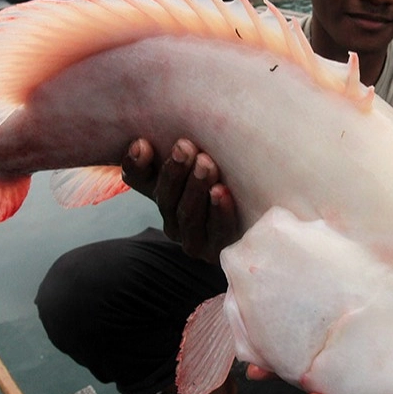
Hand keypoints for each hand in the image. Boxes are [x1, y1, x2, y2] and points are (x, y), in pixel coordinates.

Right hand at [121, 137, 237, 262]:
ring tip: (206, 165)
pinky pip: (217, 231)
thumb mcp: (197, 167)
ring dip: (195, 188)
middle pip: (166, 199)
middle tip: (185, 147)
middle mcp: (172, 221)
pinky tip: (221, 191)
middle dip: (175, 172)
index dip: (137, 164)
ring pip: (188, 215)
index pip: (139, 179)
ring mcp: (194, 239)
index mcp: (162, 195)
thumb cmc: (223, 184)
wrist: (255, 221)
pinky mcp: (217, 249)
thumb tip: (144, 144)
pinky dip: (219, 211)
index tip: (144, 144)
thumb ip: (172, 155)